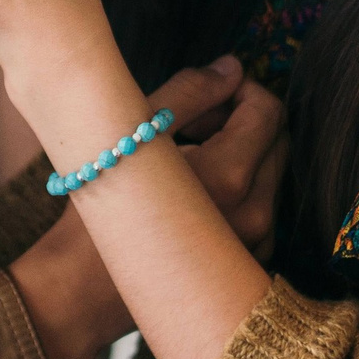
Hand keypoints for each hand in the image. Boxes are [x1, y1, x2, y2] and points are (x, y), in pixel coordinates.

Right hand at [7, 59, 284, 358]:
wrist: (81, 290)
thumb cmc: (99, 206)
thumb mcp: (134, 133)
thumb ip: (189, 91)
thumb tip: (231, 68)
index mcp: (228, 177)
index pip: (267, 111)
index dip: (239, 90)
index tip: (207, 96)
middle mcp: (254, 215)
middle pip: (277, 141)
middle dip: (241, 121)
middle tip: (193, 124)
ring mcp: (257, 245)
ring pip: (271, 175)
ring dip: (242, 155)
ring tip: (189, 160)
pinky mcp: (250, 266)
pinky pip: (262, 210)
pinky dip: (240, 191)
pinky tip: (196, 196)